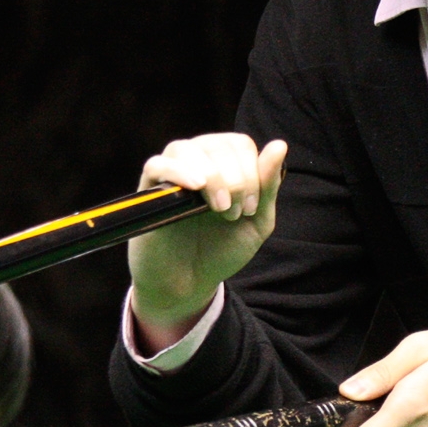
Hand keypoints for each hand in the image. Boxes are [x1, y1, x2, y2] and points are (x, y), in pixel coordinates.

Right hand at [127, 134, 286, 345]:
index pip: (239, 143)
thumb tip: (279, 145)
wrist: (190, 283)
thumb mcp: (256, 220)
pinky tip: (196, 187)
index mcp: (223, 164)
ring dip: (212, 176)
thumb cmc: (221, 249)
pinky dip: (178, 171)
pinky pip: (156, 165)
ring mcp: (170, 175)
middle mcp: (195, 162)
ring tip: (219, 209)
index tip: (250, 209)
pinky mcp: (148, 192)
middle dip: (236, 179)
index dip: (252, 172)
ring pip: (186, 148)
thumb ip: (268, 185)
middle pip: (217, 144)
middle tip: (233, 214)